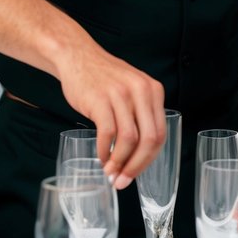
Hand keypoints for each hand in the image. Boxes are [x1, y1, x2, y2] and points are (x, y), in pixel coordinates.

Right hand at [57, 47, 166, 190]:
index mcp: (154, 90)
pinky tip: (101, 157)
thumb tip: (142, 155)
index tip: (136, 173)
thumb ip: (141, 113)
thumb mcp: (132, 88)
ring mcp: (121, 94)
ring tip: (110, 173)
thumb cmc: (103, 78)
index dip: (149, 159)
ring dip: (119, 162)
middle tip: (123, 181)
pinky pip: (108, 133)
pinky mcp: (100, 99)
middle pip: (149, 139)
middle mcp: (141, 91)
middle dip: (137, 166)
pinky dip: (104, 151)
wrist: (77, 56)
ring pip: (129, 139)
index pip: (160, 134)